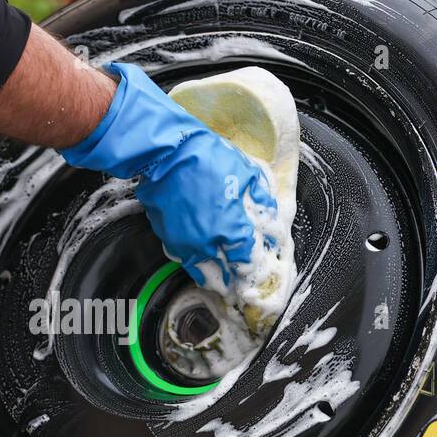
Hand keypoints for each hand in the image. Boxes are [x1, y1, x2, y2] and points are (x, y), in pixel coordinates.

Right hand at [61, 63, 270, 286]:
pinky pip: (181, 257)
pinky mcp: (166, 236)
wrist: (167, 153)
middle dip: (233, 279)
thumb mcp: (246, 173)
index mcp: (231, 231)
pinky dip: (191, 261)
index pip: (245, 261)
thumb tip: (269, 215)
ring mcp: (184, 242)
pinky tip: (196, 258)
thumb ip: (261, 199)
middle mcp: (208, 244)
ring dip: (211, 278)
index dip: (251, 265)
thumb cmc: (208, 159)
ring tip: (218, 282)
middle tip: (238, 282)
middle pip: (224, 274)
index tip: (254, 264)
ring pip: (200, 271)